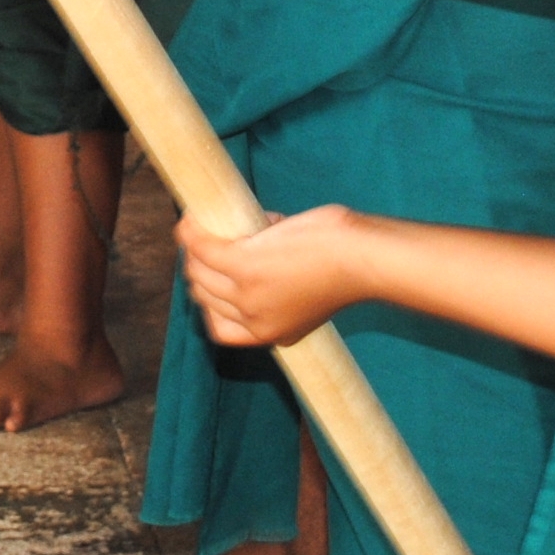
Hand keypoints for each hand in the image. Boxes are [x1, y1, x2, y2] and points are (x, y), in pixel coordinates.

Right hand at [177, 203, 372, 350]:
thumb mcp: (311, 297)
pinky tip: (192, 219)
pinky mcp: (243, 264)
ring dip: (193, 248)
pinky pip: (202, 247)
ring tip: (199, 227)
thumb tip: (255, 245)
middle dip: (201, 270)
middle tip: (210, 243)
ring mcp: (246, 294)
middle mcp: (254, 320)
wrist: (363, 259)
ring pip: (199, 271)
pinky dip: (192, 232)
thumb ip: (282, 291)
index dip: (211, 305)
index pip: (221, 331)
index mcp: (271, 335)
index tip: (214, 281)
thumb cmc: (347, 267)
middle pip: (205, 296)